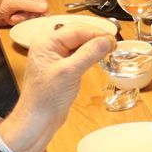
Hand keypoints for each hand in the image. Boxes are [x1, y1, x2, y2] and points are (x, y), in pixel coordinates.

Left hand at [0, 0, 47, 26]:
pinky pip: (23, 17)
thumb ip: (30, 5)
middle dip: (29, 13)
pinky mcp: (16, 11)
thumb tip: (45, 7)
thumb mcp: (13, 2)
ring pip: (30, 12)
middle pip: (36, 4)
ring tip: (13, 18)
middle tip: (24, 17)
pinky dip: (18, 20)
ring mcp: (19, 3)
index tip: (43, 12)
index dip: (41, 4)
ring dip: (23, 18)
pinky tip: (10, 19)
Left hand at [0, 25, 112, 151]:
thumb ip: (88, 54)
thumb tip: (107, 40)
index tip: (113, 40)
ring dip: (94, 46)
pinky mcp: (62, 68)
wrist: (37, 120)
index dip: (96, 33)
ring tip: (109, 50)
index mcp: (46, 42)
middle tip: (113, 45)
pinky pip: (79, 55)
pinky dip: (90, 55)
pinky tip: (99, 58)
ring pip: (80, 44)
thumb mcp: (69, 73)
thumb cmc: (46, 98)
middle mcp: (49, 46)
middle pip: (78, 34)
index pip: (76, 30)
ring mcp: (55, 57)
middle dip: (96, 38)